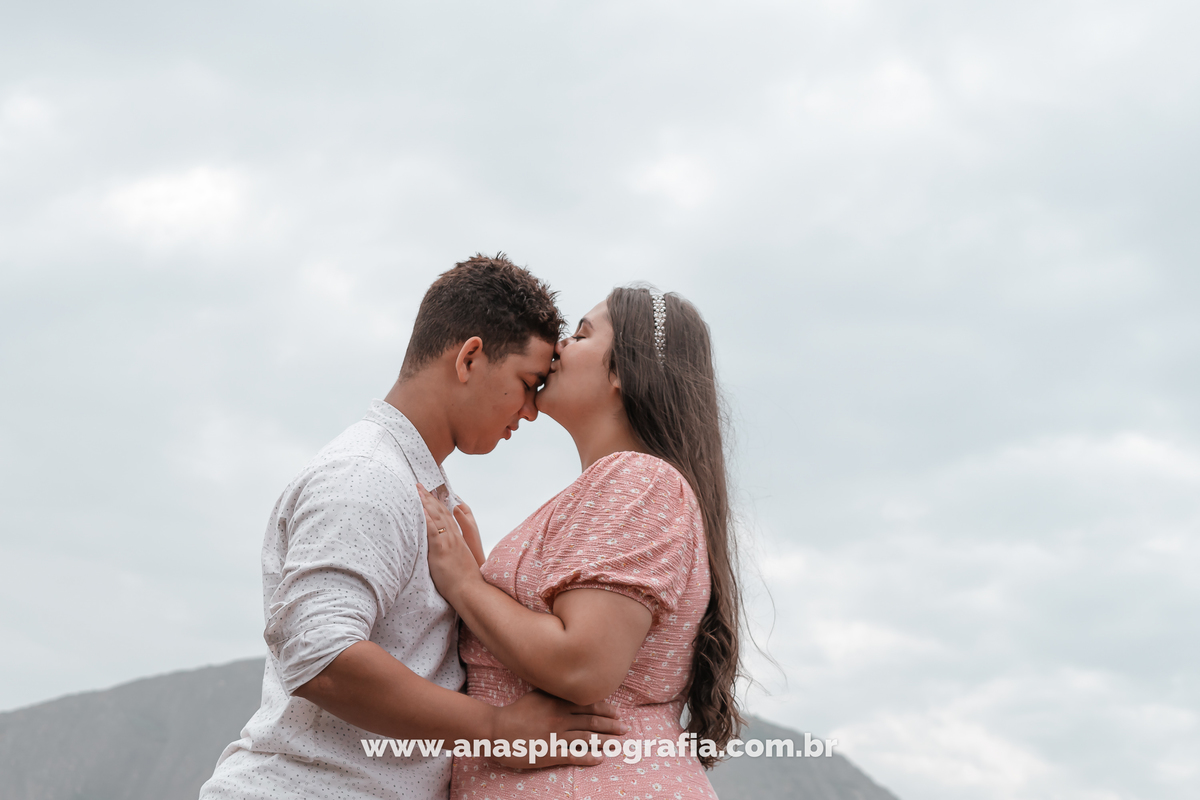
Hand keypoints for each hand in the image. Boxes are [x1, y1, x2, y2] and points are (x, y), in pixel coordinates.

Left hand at [416, 484, 481, 603]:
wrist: (470, 590)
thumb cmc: (465, 580)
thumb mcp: (461, 561)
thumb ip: (454, 550)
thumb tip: (445, 548)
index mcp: (458, 539)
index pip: (447, 516)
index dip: (438, 504)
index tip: (430, 493)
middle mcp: (454, 537)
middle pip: (441, 512)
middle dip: (429, 497)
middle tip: (420, 485)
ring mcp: (448, 542)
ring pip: (436, 517)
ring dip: (426, 502)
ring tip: (417, 490)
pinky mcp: (441, 549)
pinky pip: (432, 530)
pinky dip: (426, 517)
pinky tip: (419, 509)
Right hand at [489, 689, 627, 768]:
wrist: (496, 729)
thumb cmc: (515, 712)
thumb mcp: (536, 695)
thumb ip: (553, 691)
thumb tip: (569, 686)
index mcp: (557, 702)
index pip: (588, 704)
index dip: (605, 709)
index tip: (617, 714)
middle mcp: (560, 717)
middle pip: (592, 720)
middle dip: (611, 725)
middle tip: (625, 729)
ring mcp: (556, 735)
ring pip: (587, 737)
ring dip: (605, 741)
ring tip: (618, 744)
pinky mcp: (550, 752)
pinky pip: (574, 755)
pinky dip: (589, 757)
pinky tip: (599, 759)